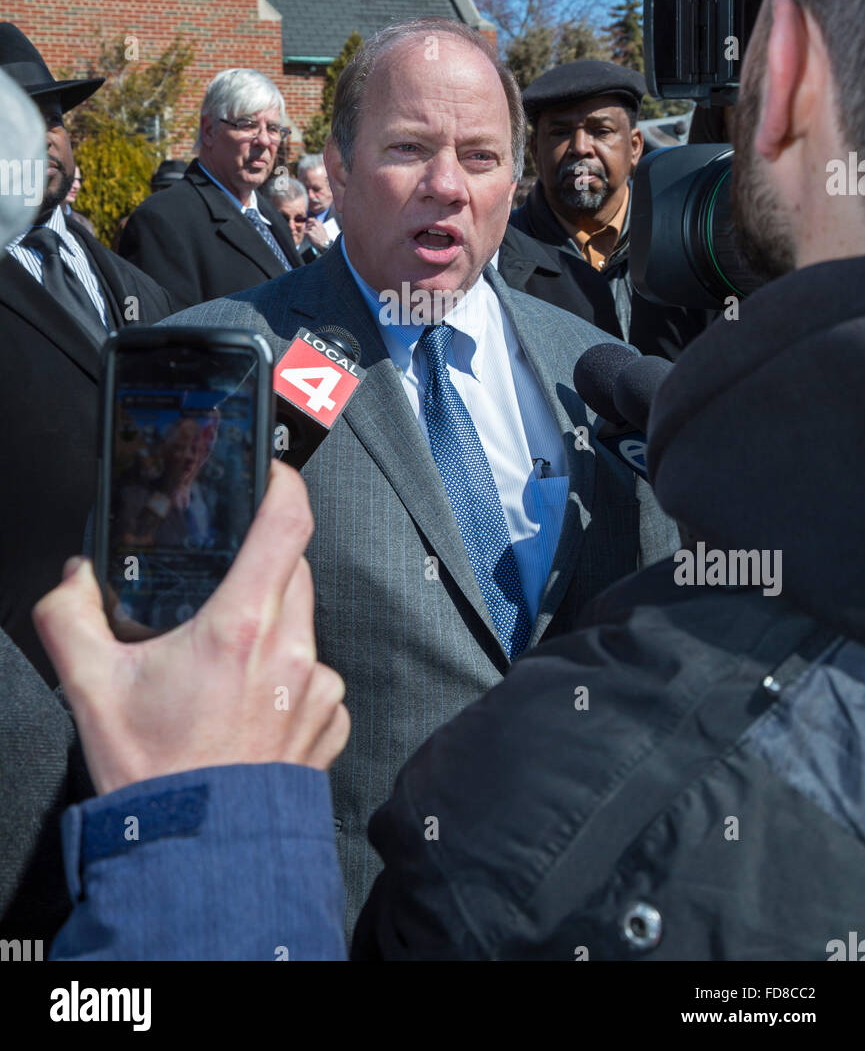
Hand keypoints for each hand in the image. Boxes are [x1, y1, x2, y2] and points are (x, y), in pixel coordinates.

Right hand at [33, 461, 349, 794]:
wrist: (197, 853)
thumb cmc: (155, 776)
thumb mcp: (91, 687)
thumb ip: (70, 615)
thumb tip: (73, 578)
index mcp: (240, 626)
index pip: (287, 523)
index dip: (283, 485)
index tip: (269, 476)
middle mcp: (290, 650)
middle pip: (294, 570)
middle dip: (259, 570)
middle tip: (217, 598)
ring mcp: (315, 688)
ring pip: (304, 623)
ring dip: (272, 629)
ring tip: (224, 671)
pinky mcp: (328, 721)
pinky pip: (315, 676)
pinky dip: (288, 679)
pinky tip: (248, 707)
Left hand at [304, 217, 330, 248]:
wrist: (324, 243)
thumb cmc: (323, 236)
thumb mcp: (322, 228)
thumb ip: (317, 224)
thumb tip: (310, 221)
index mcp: (319, 222)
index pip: (310, 219)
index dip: (309, 223)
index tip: (310, 225)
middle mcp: (315, 224)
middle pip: (307, 225)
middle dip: (308, 228)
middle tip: (313, 233)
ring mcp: (312, 228)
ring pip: (306, 229)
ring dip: (308, 232)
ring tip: (313, 235)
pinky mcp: (309, 232)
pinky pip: (305, 232)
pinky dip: (307, 235)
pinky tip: (311, 237)